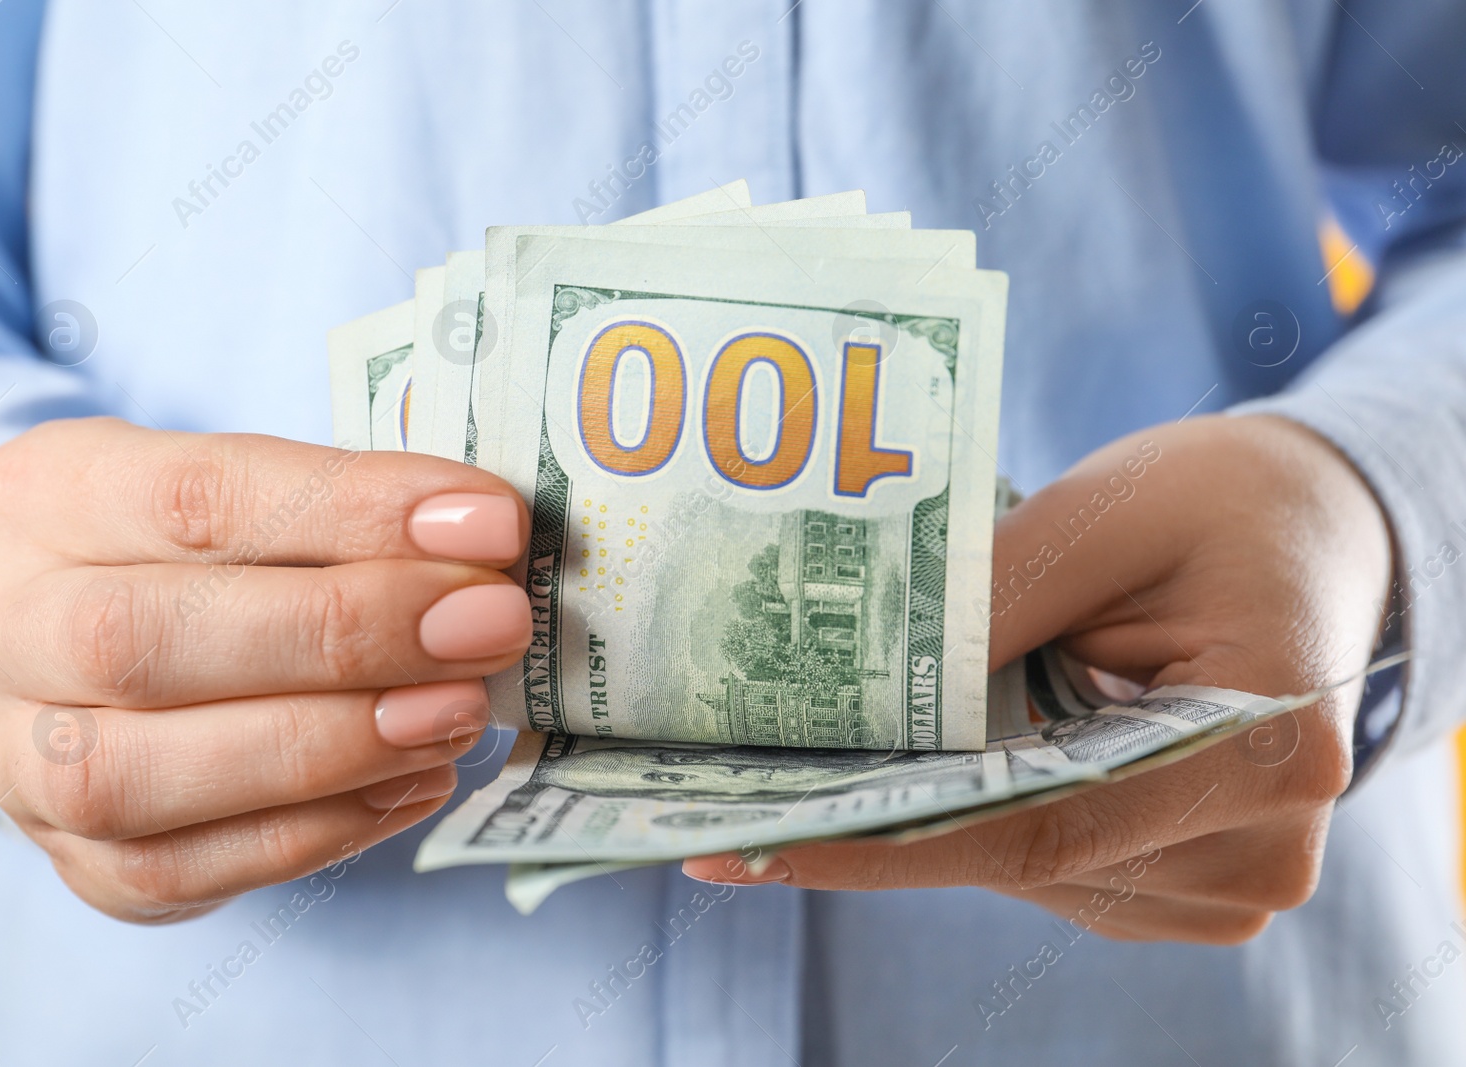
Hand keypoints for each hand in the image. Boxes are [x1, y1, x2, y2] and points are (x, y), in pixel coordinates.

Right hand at [0, 417, 531, 921]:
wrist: (113, 645)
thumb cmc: (215, 551)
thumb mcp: (256, 490)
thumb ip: (346, 511)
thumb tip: (482, 540)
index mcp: (38, 494)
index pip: (193, 495)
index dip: (352, 510)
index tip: (489, 524)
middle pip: (144, 638)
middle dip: (344, 633)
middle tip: (489, 624)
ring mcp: (15, 758)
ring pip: (141, 772)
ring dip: (330, 745)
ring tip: (459, 714)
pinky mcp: (72, 860)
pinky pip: (180, 868)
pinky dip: (317, 830)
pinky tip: (416, 782)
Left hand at [683, 414, 1391, 943]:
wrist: (1315, 531)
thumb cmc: (1221, 503)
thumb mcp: (1104, 511)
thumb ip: (990, 598)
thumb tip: (866, 682)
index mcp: (1267, 744)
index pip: (1047, 826)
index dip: (897, 842)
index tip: (769, 845)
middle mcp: (1262, 842)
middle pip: (1033, 857)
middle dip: (886, 827)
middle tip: (737, 811)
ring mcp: (1232, 873)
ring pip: (1036, 869)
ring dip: (930, 821)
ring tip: (804, 782)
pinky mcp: (1193, 872)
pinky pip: (1060, 860)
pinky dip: (985, 817)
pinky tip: (918, 773)